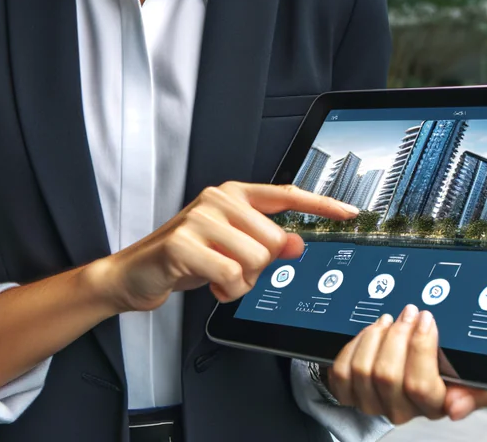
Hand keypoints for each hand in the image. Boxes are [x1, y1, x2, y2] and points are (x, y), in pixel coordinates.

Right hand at [91, 182, 358, 313]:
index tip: (350, 213)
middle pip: (274, 240)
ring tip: (216, 275)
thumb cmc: (186, 258)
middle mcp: (218, 199)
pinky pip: (231, 275)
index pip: (286, 194)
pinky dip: (224, 290)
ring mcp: (199, 217)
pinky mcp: (183, 242)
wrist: (136, 273)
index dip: (320, 205)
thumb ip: (265, 243)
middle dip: (259, 267)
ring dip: (240, 282)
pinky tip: (207, 283)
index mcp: (233, 195)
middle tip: (231, 269)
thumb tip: (298, 243)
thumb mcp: (231, 249)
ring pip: (255, 260)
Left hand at [325, 304, 486, 424]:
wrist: (409, 368)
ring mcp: (372, 402)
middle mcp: (400, 409)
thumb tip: (455, 407)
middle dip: (397, 334)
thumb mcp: (467, 379)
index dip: (421, 347)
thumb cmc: (439, 369)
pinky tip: (370, 335)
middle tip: (408, 313)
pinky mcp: (349, 392)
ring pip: (363, 370)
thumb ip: (472, 393)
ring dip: (375, 336)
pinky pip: (342, 371)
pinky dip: (354, 346)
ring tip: (389, 321)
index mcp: (432, 406)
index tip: (426, 320)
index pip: (420, 386)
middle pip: (387, 374)